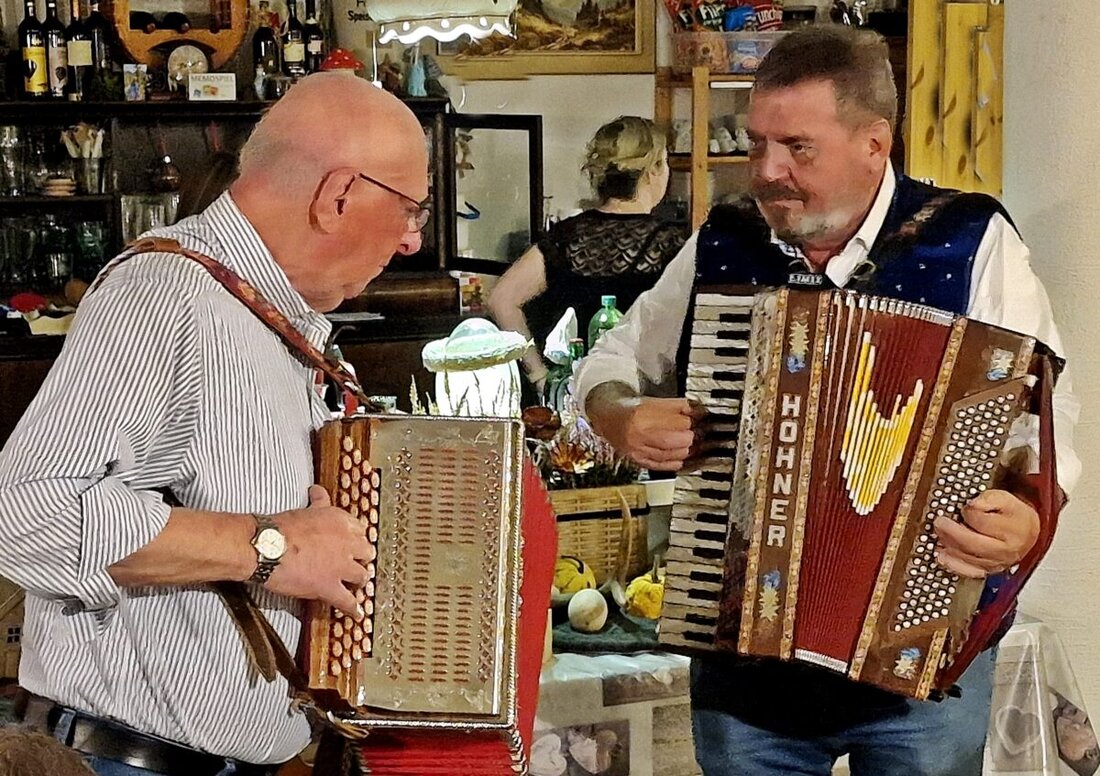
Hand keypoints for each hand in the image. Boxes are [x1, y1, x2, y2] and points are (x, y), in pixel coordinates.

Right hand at [262, 485, 374, 611]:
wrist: (267, 547)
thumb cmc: (281, 527)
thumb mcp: (306, 509)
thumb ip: (318, 502)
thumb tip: (318, 490)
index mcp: (342, 522)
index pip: (361, 531)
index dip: (356, 540)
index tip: (353, 545)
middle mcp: (348, 543)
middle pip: (366, 553)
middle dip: (361, 559)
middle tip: (354, 564)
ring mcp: (341, 567)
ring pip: (361, 576)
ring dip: (359, 581)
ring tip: (356, 586)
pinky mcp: (330, 587)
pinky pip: (347, 601)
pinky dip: (353, 609)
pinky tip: (357, 614)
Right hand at [605, 396, 702, 470]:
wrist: (608, 419)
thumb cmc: (631, 408)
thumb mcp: (654, 401)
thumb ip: (676, 406)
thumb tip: (697, 412)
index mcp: (643, 415)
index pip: (677, 421)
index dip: (692, 420)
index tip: (698, 418)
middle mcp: (638, 434)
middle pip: (674, 440)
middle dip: (689, 437)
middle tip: (694, 432)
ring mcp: (637, 449)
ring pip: (668, 455)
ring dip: (684, 450)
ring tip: (688, 443)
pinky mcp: (638, 460)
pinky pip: (660, 466)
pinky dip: (674, 463)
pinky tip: (680, 457)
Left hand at [933, 489, 1039, 577]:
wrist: (1025, 531)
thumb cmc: (1013, 514)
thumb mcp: (1004, 498)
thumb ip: (988, 498)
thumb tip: (972, 504)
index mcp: (1013, 530)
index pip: (983, 523)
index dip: (969, 513)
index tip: (963, 506)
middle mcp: (1007, 551)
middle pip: (973, 544)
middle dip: (952, 533)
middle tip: (939, 522)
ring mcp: (998, 563)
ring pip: (968, 558)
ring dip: (949, 546)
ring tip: (938, 534)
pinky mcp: (989, 571)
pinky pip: (969, 572)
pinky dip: (953, 564)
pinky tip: (942, 555)